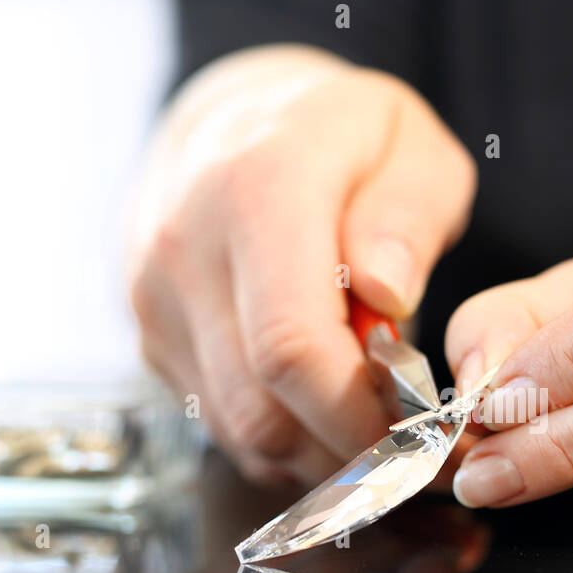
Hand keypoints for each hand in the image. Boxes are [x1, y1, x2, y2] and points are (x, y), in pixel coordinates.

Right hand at [130, 45, 475, 485]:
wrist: (234, 120)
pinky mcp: (151, 338)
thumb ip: (408, 216)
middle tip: (414, 446)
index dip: (358, 414)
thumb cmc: (343, 136)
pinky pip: (221, 425)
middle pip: (262, 408)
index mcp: (257, 191)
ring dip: (319, 452)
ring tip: (378, 426)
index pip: (292, 347)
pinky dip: (284, 440)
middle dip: (348, 447)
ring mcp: (155, 300)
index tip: (421, 431)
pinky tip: (327, 411)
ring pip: (240, 431)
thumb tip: (388, 295)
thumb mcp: (410, 145)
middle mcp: (186, 249)